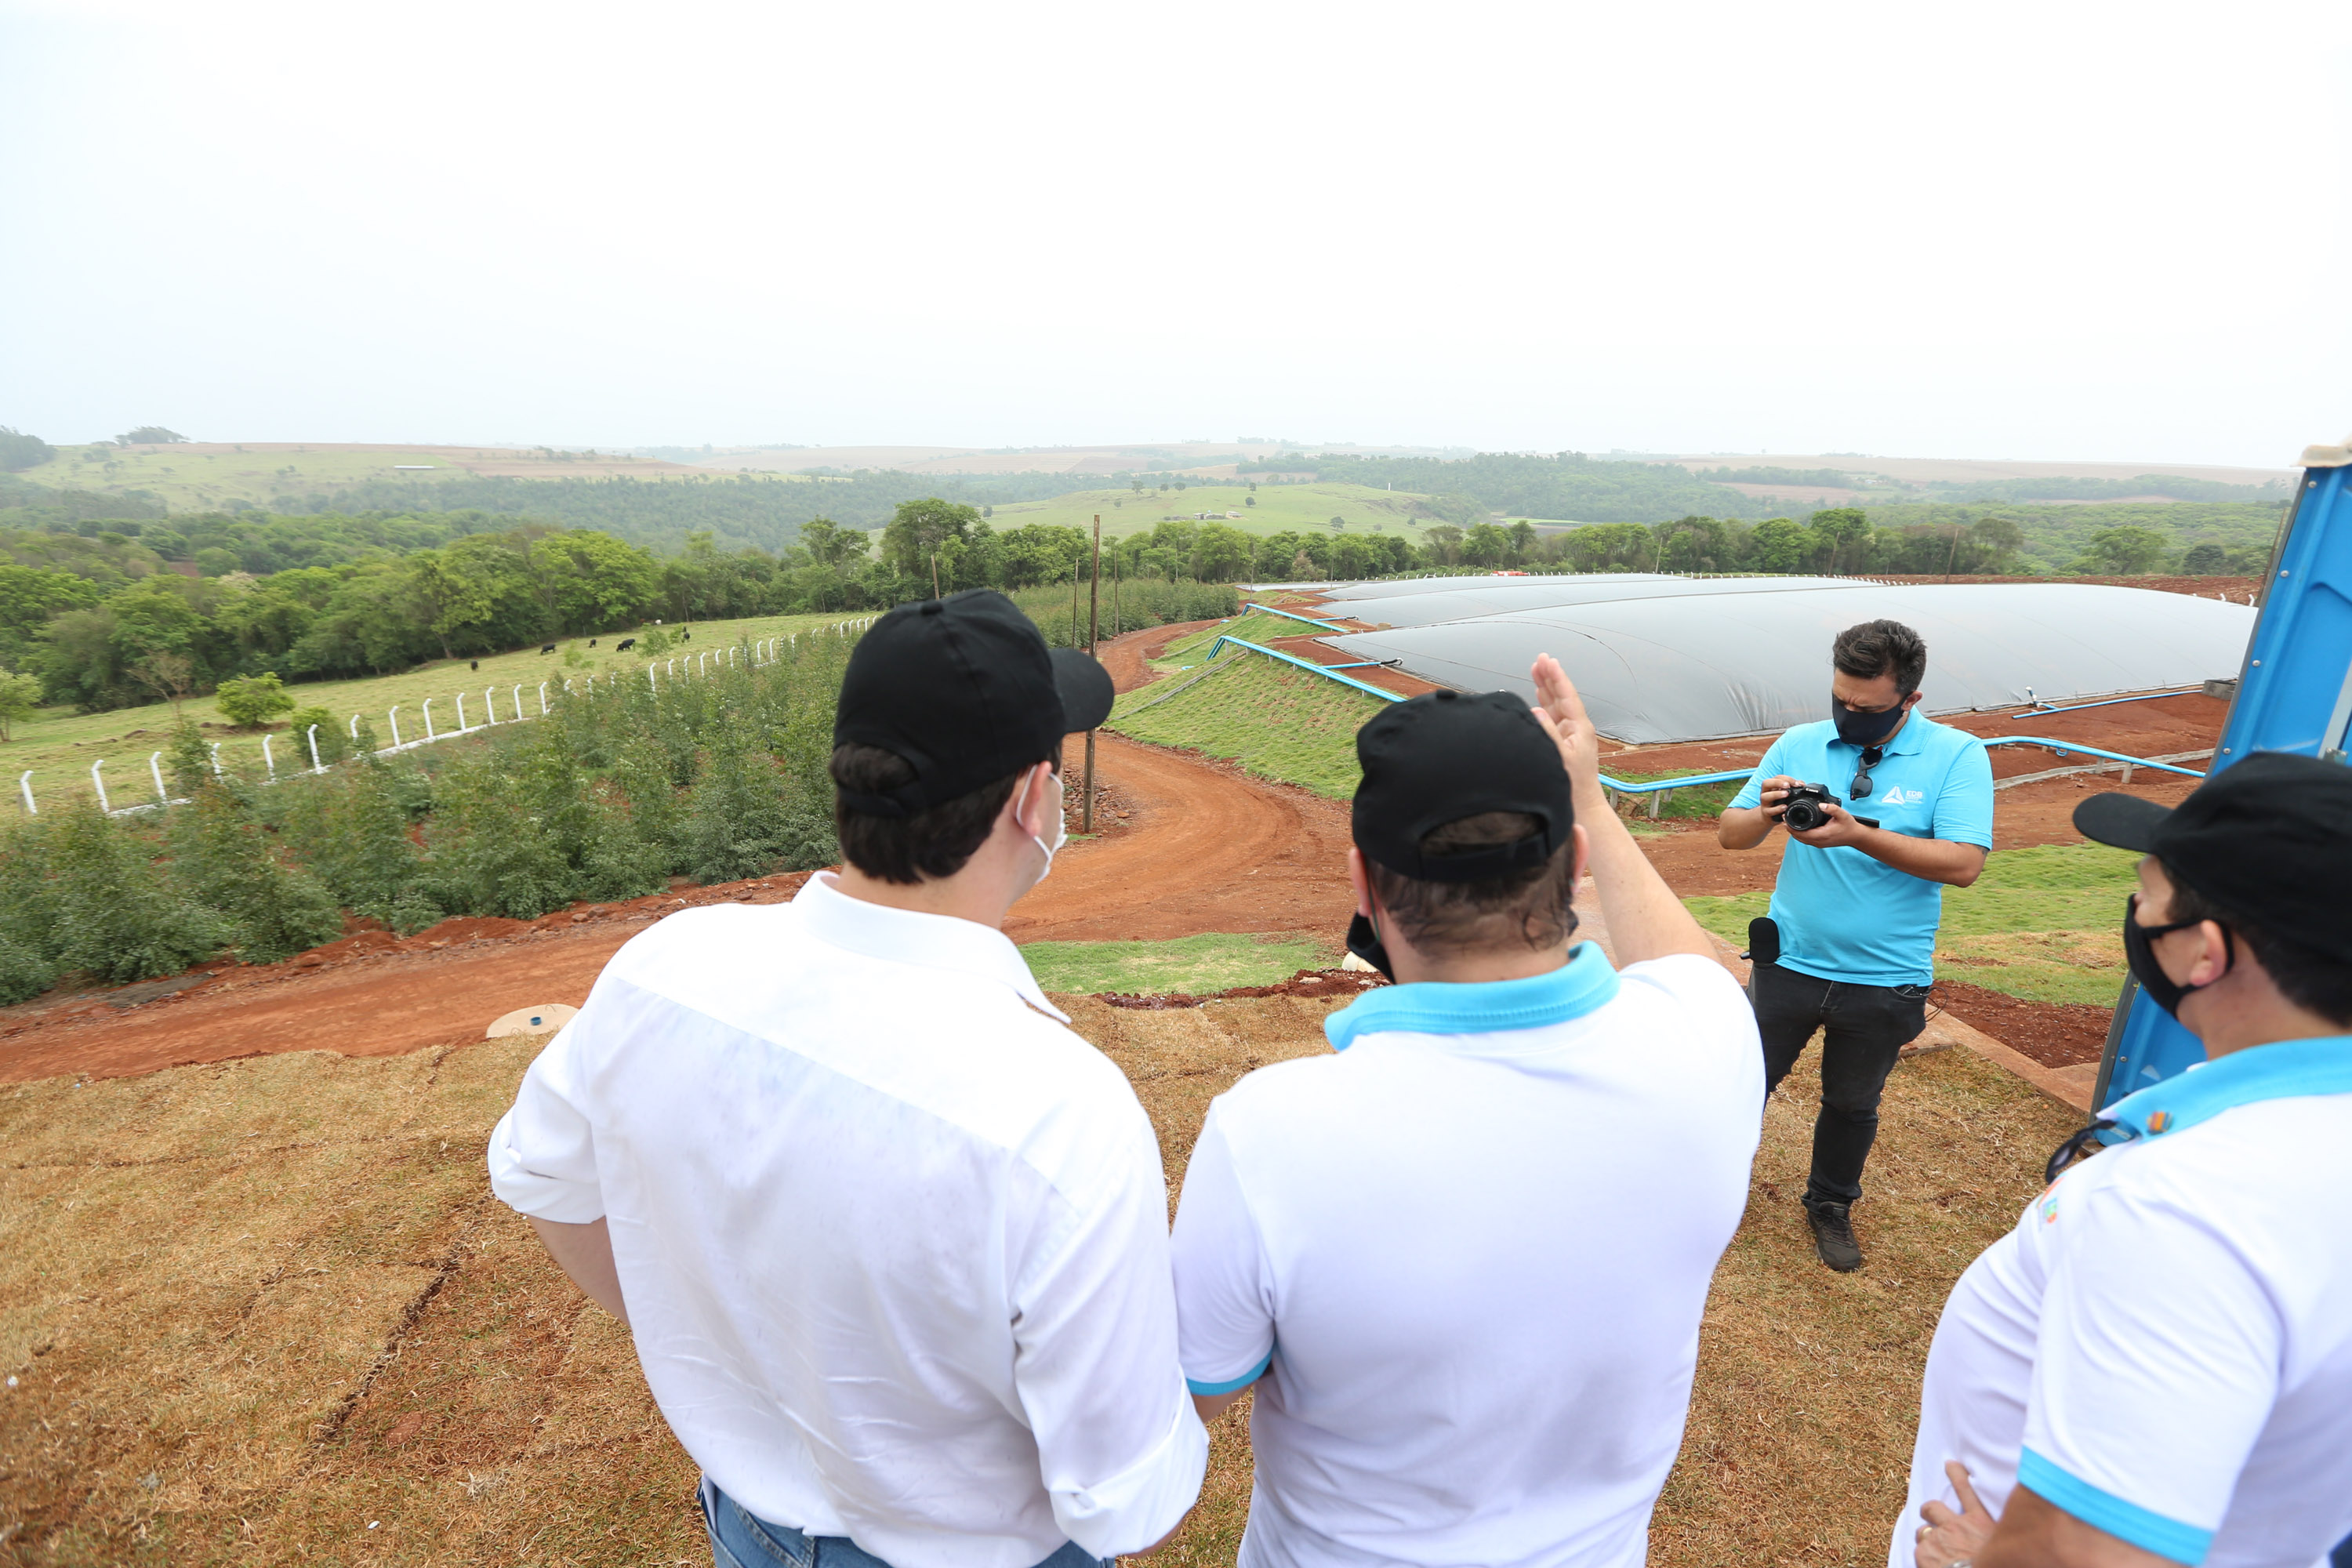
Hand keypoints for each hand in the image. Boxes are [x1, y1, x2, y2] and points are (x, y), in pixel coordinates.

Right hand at [1529, 654, 1600, 795]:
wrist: (1582, 806)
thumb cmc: (1574, 786)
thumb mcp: (1561, 757)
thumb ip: (1548, 733)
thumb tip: (1535, 711)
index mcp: (1580, 728)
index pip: (1567, 696)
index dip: (1557, 677)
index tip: (1549, 661)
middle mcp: (1575, 728)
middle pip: (1561, 696)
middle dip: (1551, 676)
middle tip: (1541, 659)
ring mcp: (1568, 735)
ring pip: (1555, 704)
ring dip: (1546, 687)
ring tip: (1537, 670)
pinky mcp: (1561, 743)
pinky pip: (1551, 717)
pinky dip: (1543, 704)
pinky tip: (1537, 697)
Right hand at [1756, 774, 1800, 820]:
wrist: (1770, 816)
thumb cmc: (1779, 802)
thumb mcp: (1785, 793)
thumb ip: (1793, 787)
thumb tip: (1802, 784)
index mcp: (1771, 786)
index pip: (1776, 777)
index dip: (1787, 779)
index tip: (1796, 784)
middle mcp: (1765, 792)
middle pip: (1766, 783)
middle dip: (1777, 783)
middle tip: (1788, 786)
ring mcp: (1764, 803)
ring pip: (1765, 796)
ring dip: (1776, 794)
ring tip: (1786, 794)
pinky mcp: (1765, 812)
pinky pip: (1769, 810)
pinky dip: (1777, 809)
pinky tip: (1784, 807)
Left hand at [1787, 799, 1869, 849]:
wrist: (1856, 837)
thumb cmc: (1849, 826)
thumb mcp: (1842, 814)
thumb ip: (1832, 808)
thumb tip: (1821, 805)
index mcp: (1822, 835)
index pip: (1801, 833)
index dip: (1791, 827)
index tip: (1785, 818)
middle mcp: (1818, 841)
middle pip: (1798, 837)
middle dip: (1789, 828)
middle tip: (1784, 817)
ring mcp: (1819, 844)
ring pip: (1801, 839)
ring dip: (1794, 831)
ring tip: (1788, 821)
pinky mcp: (1820, 843)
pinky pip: (1805, 839)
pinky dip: (1800, 834)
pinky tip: (1798, 826)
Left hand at [1915, 1461, 1995, 1567]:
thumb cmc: (1998, 1562)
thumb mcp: (2002, 1543)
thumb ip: (1996, 1535)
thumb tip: (1998, 1537)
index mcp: (1980, 1523)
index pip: (1966, 1491)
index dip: (1957, 1475)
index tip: (1950, 1464)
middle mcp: (1956, 1526)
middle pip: (1933, 1507)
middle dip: (1927, 1510)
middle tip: (1926, 1514)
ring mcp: (1939, 1537)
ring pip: (1922, 1532)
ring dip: (1925, 1541)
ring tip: (1933, 1554)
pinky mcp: (1925, 1552)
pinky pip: (1919, 1553)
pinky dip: (1924, 1560)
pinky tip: (1931, 1566)